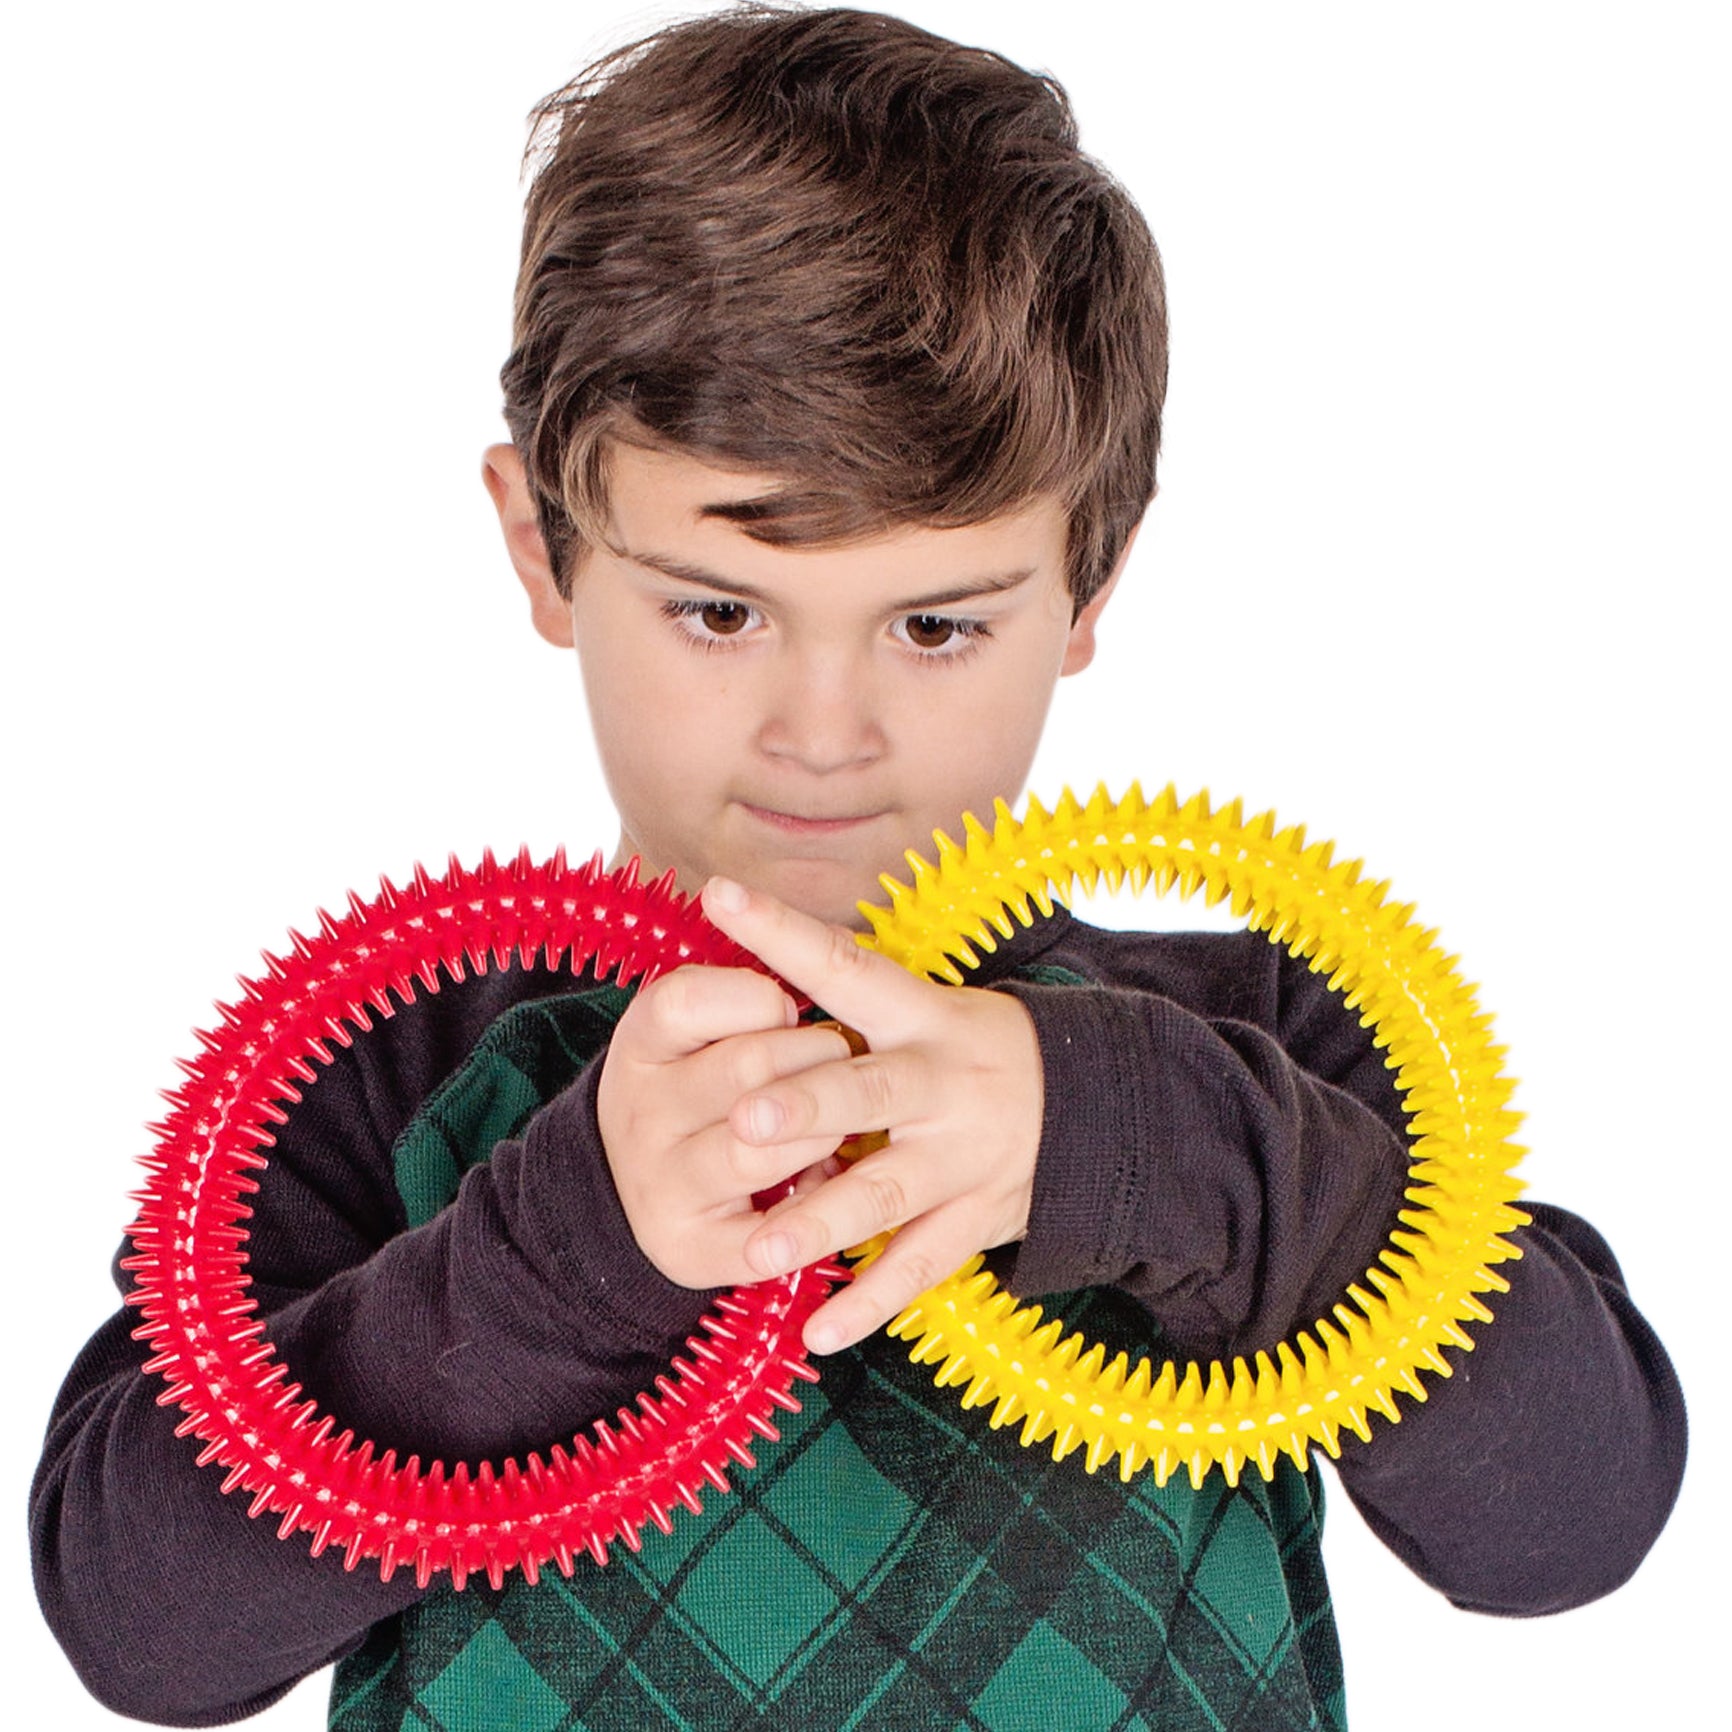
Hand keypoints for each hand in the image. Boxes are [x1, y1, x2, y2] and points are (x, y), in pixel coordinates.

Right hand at [596, 958, 854, 1290]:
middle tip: (842, 1062)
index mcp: (641, 1043)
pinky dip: (810, 1214)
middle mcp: (638, 1113)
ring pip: (762, 1150)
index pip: (690, 999)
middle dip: (818, 1057)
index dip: (762, 999)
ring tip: (836, 1126)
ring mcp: (658, 1186)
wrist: (634, 1188)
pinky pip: (766, 1236)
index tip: (786, 1011)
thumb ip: (749, 995)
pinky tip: (824, 1189)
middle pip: (748, 1068)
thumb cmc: (702, 1084)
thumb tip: (829, 970)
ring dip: (822, 1135)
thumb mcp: (700, 1025)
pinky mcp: (687, 1249)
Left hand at [700, 874, 1043, 1355]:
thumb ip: (849, 995)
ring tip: (760, 1248)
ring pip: (887, 1191)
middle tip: (745, 1120)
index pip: (844, 965)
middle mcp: (941, 1081)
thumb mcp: (928, 1008)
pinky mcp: (976, 1217)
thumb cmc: (975, 1050)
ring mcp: (962, 1155)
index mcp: (921, 1016)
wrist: (1099, 1104)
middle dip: (810, 1106)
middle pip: (871, 1092)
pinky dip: (869, 1301)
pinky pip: (918, 1264)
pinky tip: (817, 1330)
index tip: (719, 895)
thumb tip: (747, 947)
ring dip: (822, 1220)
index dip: (782, 931)